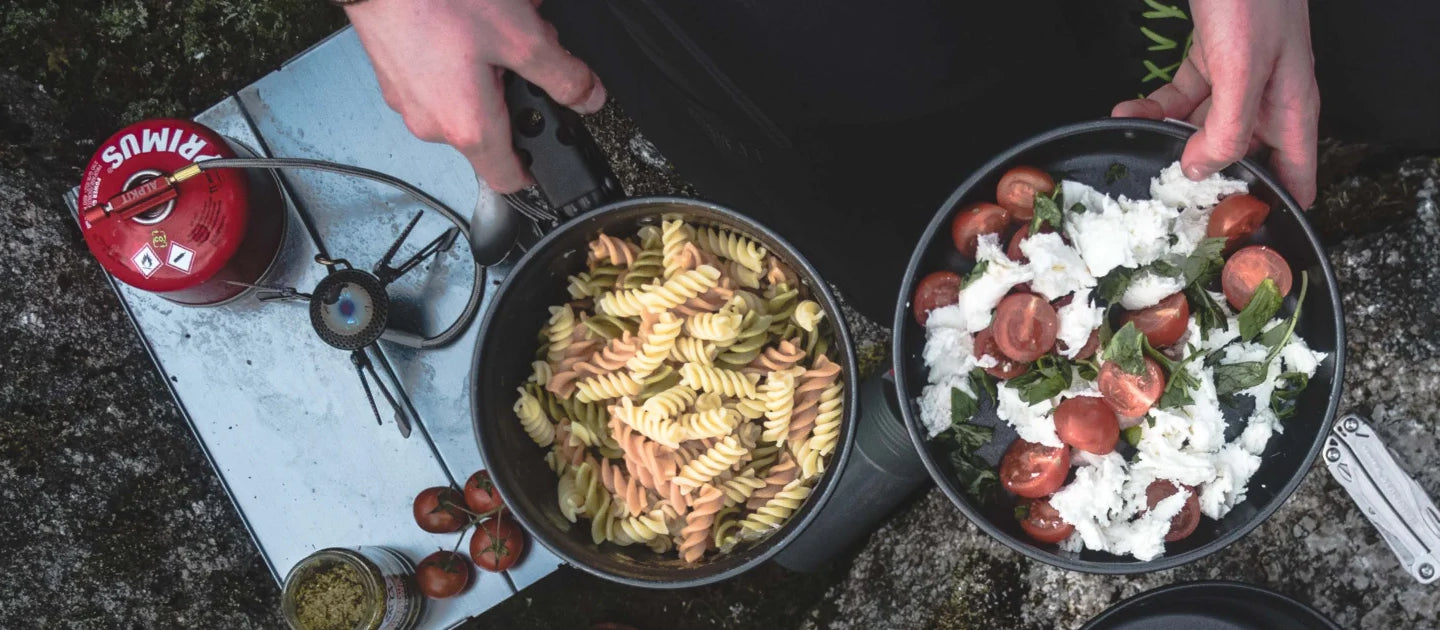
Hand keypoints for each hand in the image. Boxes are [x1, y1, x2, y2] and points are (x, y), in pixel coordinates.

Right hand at [347, 0, 605, 192]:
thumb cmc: (436, 0)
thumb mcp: (521, 36)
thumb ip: (563, 75)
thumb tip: (588, 98)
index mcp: (467, 127)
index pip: (508, 181)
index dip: (537, 170)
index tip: (551, 152)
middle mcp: (431, 124)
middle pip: (493, 130)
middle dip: (520, 95)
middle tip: (531, 53)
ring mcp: (408, 100)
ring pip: (468, 101)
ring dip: (493, 71)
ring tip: (499, 27)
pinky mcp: (397, 74)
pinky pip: (442, 80)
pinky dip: (464, 58)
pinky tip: (472, 22)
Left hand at [1112, 0, 1318, 206]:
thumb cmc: (1253, 1)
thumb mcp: (1242, 71)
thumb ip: (1228, 126)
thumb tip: (1203, 169)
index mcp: (1291, 107)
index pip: (1295, 173)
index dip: (1274, 207)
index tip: (1242, 237)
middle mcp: (1267, 97)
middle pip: (1241, 155)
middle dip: (1204, 176)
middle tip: (1166, 200)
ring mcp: (1237, 78)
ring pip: (1202, 127)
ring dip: (1167, 139)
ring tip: (1135, 149)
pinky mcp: (1210, 58)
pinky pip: (1181, 96)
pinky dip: (1154, 106)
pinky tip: (1128, 111)